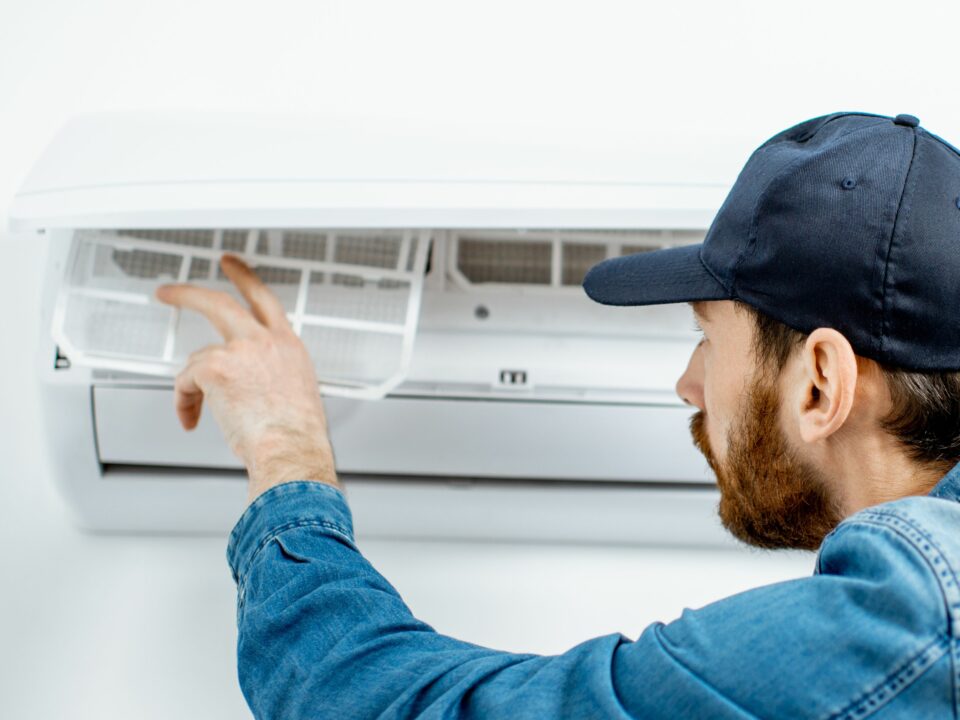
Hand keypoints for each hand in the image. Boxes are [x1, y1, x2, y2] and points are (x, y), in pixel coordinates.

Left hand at [156, 254, 338, 502]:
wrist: (292, 451)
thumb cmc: (296, 435)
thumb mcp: (296, 393)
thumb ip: (273, 376)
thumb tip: (255, 388)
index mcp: (288, 347)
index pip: (264, 301)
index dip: (246, 279)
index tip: (233, 267)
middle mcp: (265, 341)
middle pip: (220, 303)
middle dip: (189, 293)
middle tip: (171, 291)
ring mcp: (239, 351)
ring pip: (198, 357)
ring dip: (191, 384)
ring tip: (194, 408)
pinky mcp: (214, 367)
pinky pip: (185, 382)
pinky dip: (184, 403)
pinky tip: (191, 419)